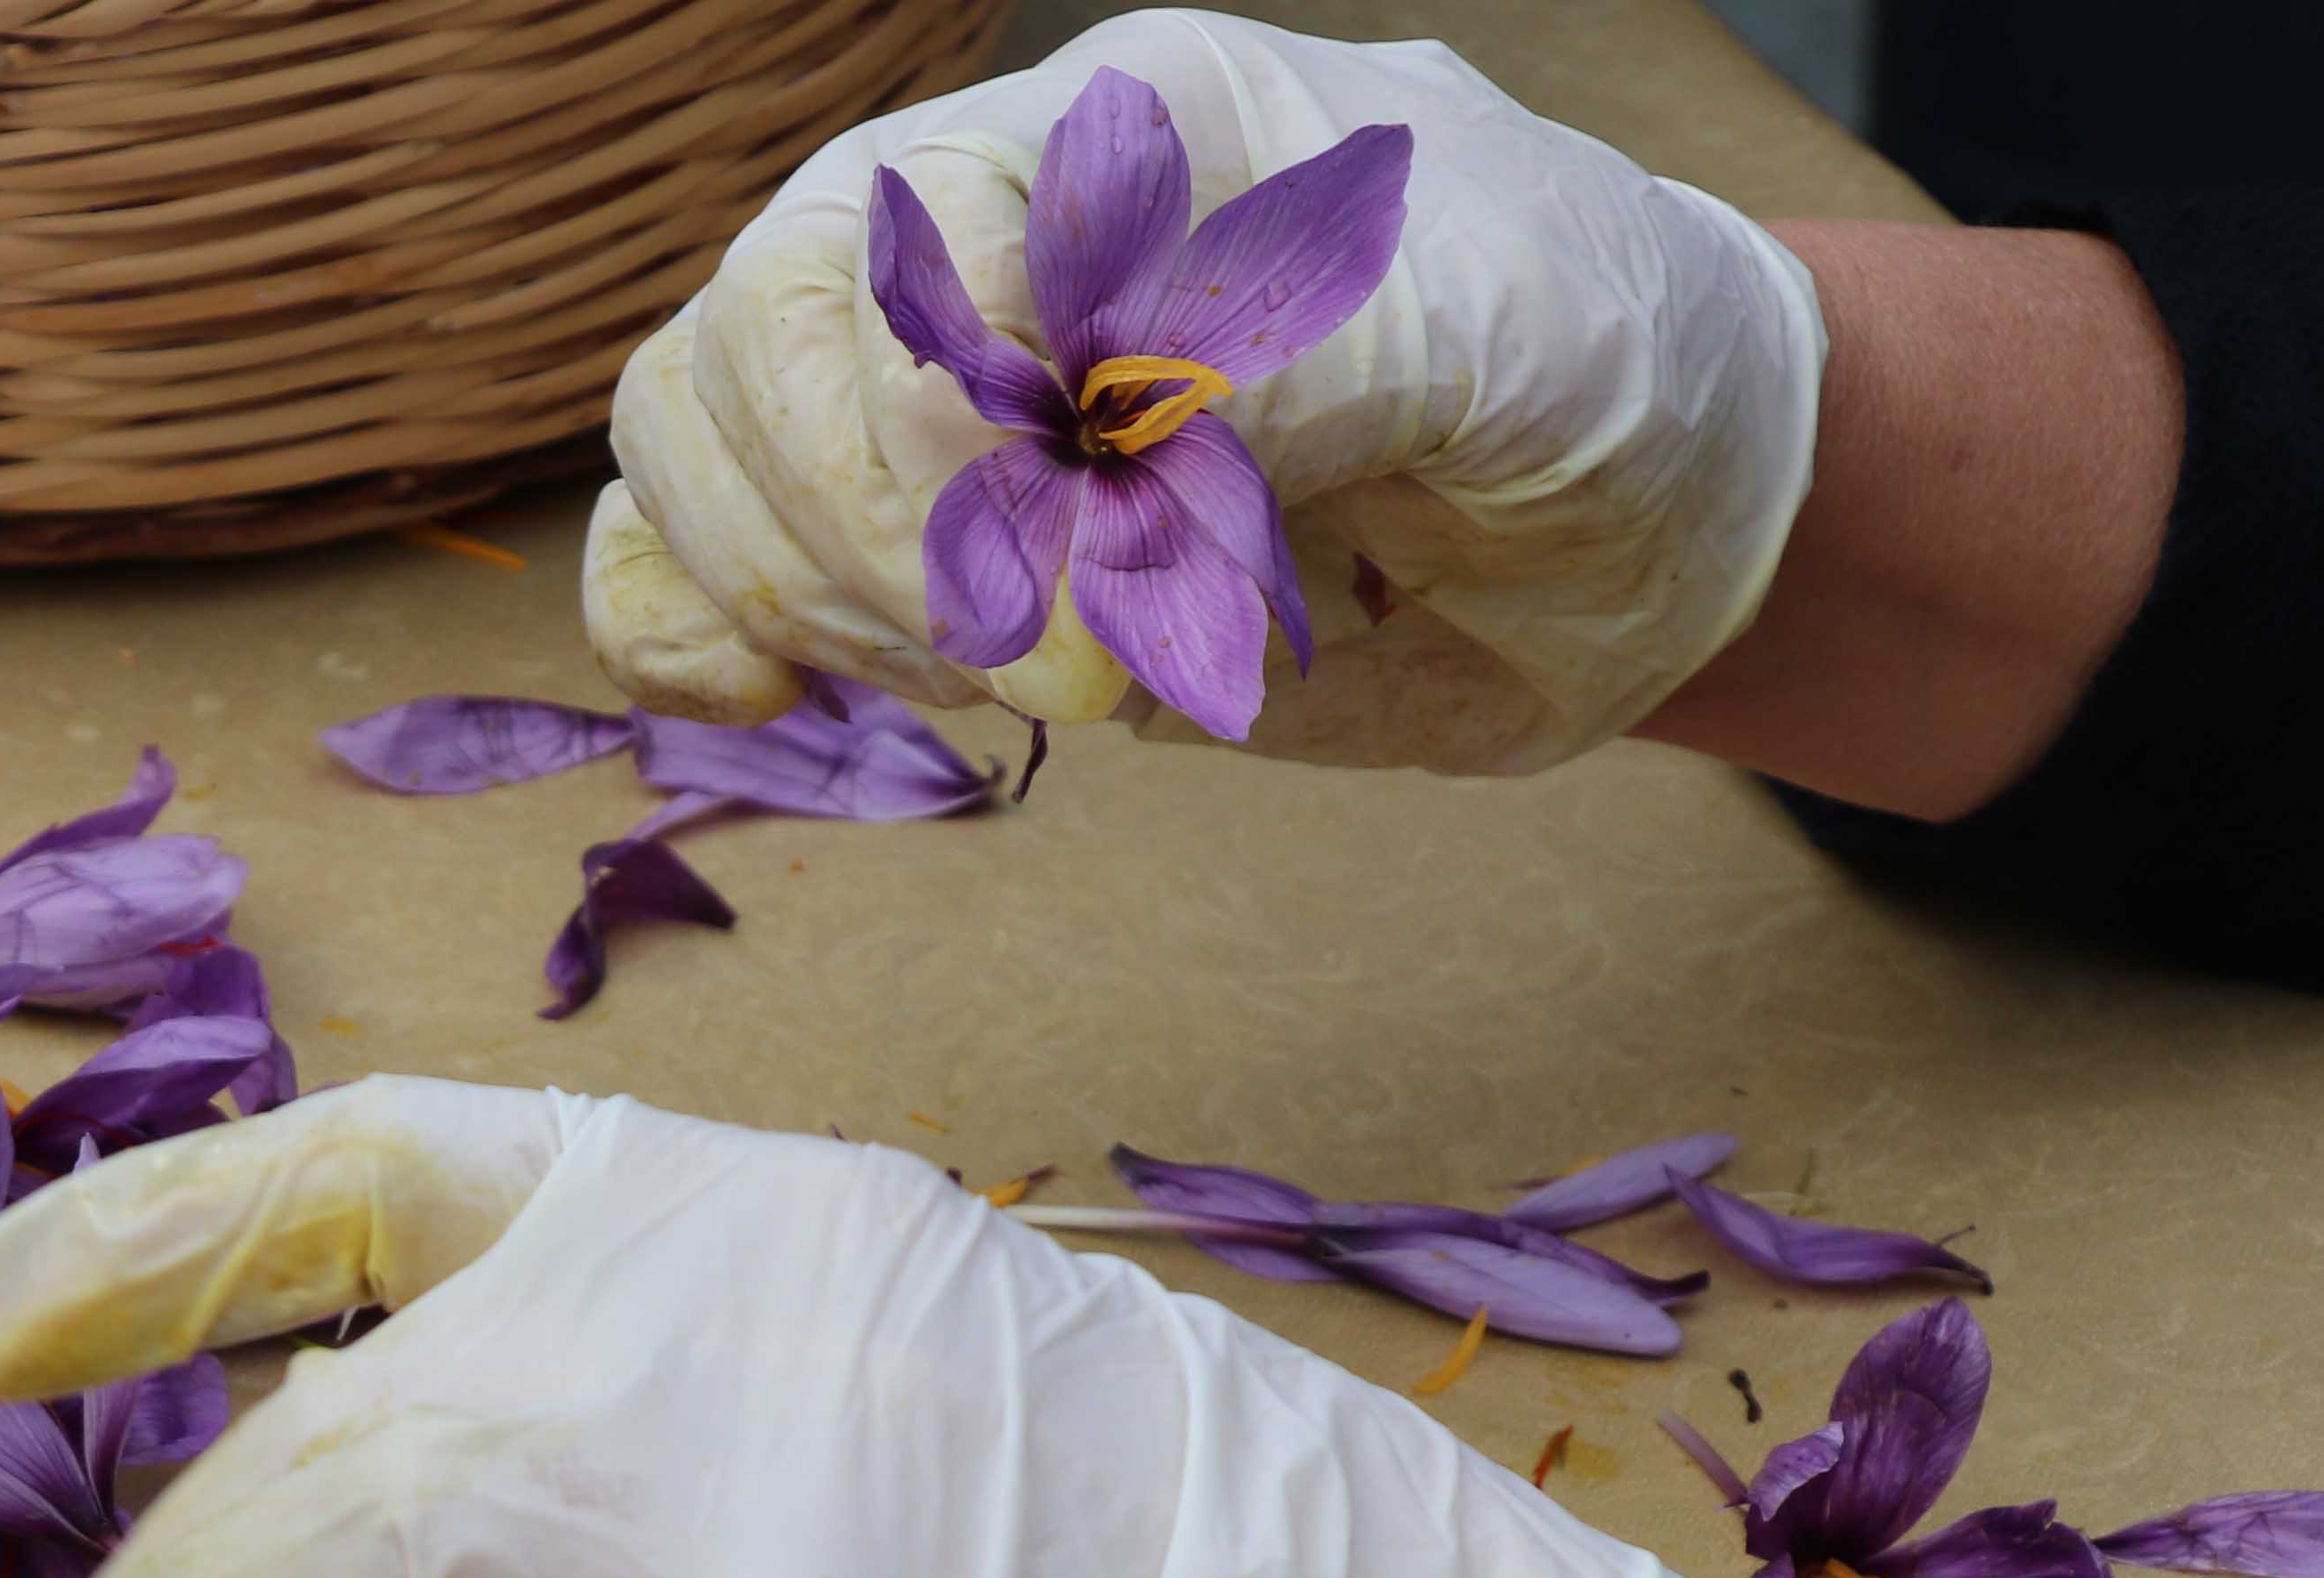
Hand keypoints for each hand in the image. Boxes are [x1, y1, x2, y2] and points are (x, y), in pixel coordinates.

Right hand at [586, 9, 1823, 775]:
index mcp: (1111, 134)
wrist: (1640, 523)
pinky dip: (687, 638)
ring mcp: (935, 401)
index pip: (880, 252)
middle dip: (865, 545)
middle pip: (747, 347)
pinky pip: (683, 559)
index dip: (937, 453)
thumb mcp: (1508, 328)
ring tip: (1007, 682)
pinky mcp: (923, 553)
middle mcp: (987, 245)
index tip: (1095, 611)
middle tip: (1053, 675)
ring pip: (691, 448)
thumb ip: (1299, 356)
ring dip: (804, 604)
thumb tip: (1091, 444)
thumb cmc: (1596, 374)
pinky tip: (777, 697)